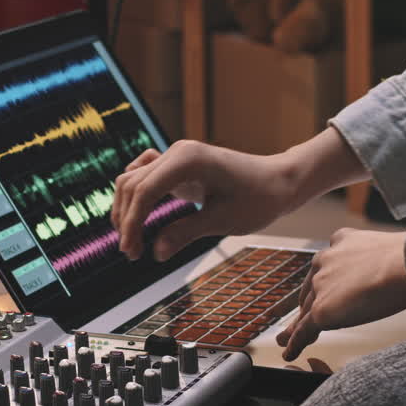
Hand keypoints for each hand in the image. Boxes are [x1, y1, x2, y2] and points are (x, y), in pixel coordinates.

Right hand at [111, 140, 300, 261]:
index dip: (132, 223)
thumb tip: (155, 253)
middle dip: (127, 220)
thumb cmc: (258, 199)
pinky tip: (137, 217)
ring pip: (133, 179)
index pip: (145, 191)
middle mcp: (177, 152)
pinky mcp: (178, 164)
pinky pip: (144, 175)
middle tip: (132, 254)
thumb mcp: (223, 220)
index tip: (131, 252)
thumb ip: (185, 233)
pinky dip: (136, 195)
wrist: (278, 182)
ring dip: (127, 208)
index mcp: (188, 160)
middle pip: (133, 184)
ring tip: (132, 241)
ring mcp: (176, 155)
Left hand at [277, 229, 405, 361]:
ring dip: (298, 325)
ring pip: (307, 310)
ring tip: (288, 338)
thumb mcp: (384, 250)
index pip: (326, 268)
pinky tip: (290, 351)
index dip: (322, 284)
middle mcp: (325, 262)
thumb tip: (387, 271)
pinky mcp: (322, 309)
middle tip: (302, 317)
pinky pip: (305, 329)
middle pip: (312, 290)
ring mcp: (321, 286)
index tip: (319, 292)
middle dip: (308, 304)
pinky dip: (296, 342)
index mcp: (340, 242)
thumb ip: (373, 259)